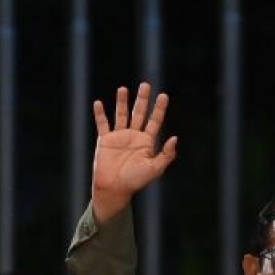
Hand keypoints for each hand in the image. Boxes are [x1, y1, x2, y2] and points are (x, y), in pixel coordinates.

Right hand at [90, 82, 178, 222]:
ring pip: (121, 115)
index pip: (155, 121)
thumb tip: (175, 138)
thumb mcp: (155, 168)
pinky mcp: (105, 140)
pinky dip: (100, 114)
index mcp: (147, 142)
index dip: (159, 109)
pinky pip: (102, 124)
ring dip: (122, 102)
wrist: (115, 189)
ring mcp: (119, 137)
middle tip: (146, 85)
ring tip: (123, 89)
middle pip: (139, 113)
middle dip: (142, 100)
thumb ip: (166, 154)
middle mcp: (134, 136)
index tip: (164, 96)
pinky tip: (99, 103)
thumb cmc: (136, 181)